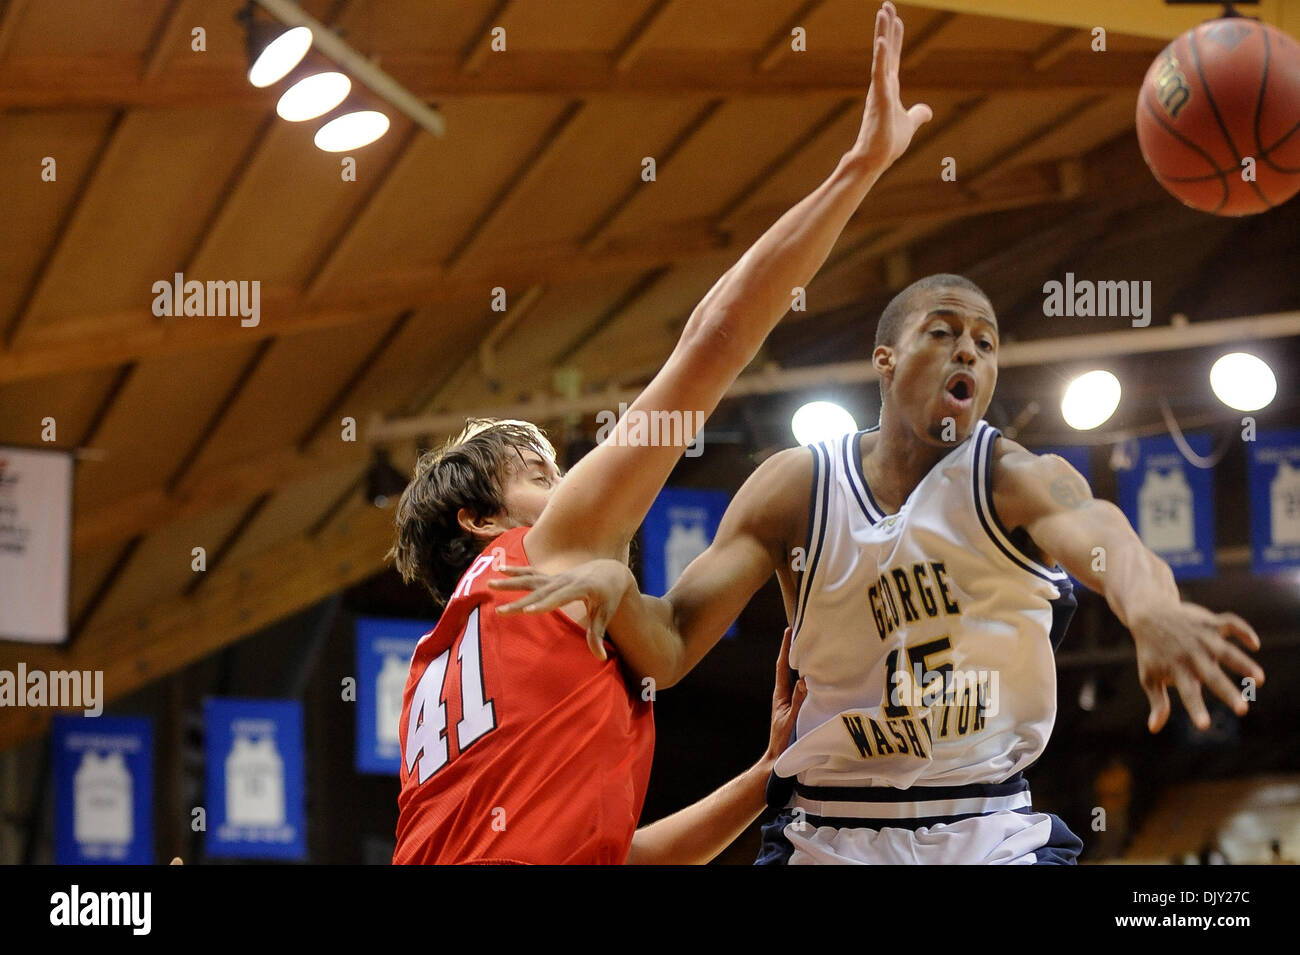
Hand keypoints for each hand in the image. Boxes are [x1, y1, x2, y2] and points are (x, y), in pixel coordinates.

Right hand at [488, 559, 633, 661]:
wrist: (609, 570)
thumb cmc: (609, 595)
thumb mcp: (605, 614)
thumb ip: (598, 635)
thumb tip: (600, 657)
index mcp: (580, 588)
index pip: (558, 598)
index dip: (542, 605)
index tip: (527, 612)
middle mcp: (564, 580)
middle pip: (538, 592)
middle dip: (518, 602)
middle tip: (500, 611)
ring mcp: (556, 577)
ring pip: (530, 580)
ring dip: (509, 582)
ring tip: (490, 584)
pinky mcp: (551, 577)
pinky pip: (531, 573)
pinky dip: (516, 571)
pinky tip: (500, 569)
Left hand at [763, 627, 807, 764]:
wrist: (780, 762)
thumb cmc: (784, 743)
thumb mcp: (792, 721)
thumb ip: (798, 702)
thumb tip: (803, 679)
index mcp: (780, 695)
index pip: (782, 665)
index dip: (786, 646)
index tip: (790, 628)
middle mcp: (785, 695)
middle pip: (789, 667)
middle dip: (795, 649)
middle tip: (805, 631)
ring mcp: (791, 701)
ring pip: (797, 677)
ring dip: (804, 662)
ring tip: (814, 647)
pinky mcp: (798, 708)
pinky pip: (804, 688)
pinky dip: (810, 677)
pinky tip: (820, 674)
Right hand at [850, 2, 932, 169]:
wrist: (874, 160)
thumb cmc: (888, 144)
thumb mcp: (909, 124)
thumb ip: (918, 114)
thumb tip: (927, 111)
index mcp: (890, 88)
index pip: (894, 57)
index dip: (896, 37)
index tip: (897, 19)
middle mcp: (883, 84)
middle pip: (886, 49)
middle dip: (887, 27)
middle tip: (886, 5)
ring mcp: (879, 90)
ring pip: (881, 55)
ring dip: (882, 33)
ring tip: (883, 11)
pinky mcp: (879, 99)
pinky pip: (879, 73)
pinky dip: (881, 57)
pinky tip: (881, 41)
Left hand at [1131, 602, 1263, 732]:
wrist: (1148, 615)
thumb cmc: (1152, 652)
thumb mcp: (1150, 677)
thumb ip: (1158, 702)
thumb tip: (1153, 729)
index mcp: (1178, 671)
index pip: (1188, 694)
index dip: (1196, 709)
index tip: (1205, 726)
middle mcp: (1192, 655)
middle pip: (1212, 677)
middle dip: (1228, 693)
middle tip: (1243, 710)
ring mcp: (1202, 638)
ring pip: (1227, 651)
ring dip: (1244, 664)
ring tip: (1259, 680)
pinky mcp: (1210, 623)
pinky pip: (1230, 624)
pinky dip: (1244, 631)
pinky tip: (1254, 645)